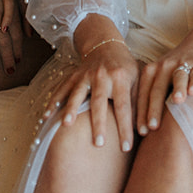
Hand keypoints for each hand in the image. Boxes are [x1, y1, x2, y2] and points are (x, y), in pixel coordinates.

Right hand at [46, 38, 139, 152]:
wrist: (106, 44)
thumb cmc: (125, 67)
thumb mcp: (137, 79)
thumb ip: (139, 103)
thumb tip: (146, 130)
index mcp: (120, 78)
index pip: (124, 107)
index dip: (125, 128)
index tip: (126, 147)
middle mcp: (102, 76)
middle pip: (99, 102)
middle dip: (98, 123)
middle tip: (98, 144)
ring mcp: (85, 76)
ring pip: (77, 94)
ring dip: (71, 110)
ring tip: (66, 125)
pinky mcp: (73, 76)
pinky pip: (62, 90)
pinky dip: (53, 103)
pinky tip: (46, 116)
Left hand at [134, 16, 192, 136]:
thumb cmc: (174, 71)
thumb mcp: (160, 80)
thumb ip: (152, 98)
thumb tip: (142, 130)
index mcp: (151, 72)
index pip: (143, 94)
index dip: (141, 113)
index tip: (140, 131)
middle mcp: (164, 66)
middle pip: (157, 89)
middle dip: (154, 108)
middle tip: (153, 127)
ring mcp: (182, 64)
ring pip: (177, 78)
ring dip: (177, 90)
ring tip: (176, 102)